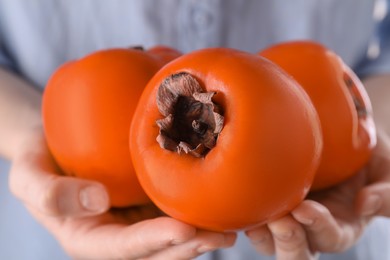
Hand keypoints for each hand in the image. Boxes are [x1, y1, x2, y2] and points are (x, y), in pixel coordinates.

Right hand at [8, 128, 235, 258]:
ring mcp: (136, 218)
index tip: (184, 230)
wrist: (53, 144)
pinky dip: (197, 209)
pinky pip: (174, 209)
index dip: (154, 242)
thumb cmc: (38, 162)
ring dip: (201, 233)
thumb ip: (51, 194)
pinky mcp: (148, 199)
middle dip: (189, 245)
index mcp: (90, 238)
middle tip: (222, 235)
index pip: (125, 248)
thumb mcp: (28, 177)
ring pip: (172, 236)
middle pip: (157, 249)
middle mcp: (119, 234)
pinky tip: (220, 200)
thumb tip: (97, 199)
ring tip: (232, 225)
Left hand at [245, 128, 389, 259]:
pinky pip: (252, 216)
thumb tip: (364, 204)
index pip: (330, 237)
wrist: (340, 140)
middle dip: (287, 240)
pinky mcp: (268, 200)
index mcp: (341, 226)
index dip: (318, 227)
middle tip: (279, 220)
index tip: (305, 209)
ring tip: (252, 216)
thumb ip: (385, 193)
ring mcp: (287, 215)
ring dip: (261, 232)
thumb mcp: (387, 172)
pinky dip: (243, 215)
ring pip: (269, 240)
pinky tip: (236, 202)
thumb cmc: (367, 158)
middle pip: (296, 252)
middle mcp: (311, 227)